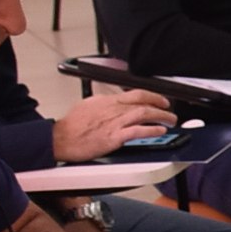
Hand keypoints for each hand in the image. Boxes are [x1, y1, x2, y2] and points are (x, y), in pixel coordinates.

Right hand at [50, 89, 176, 162]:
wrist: (60, 138)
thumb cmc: (71, 126)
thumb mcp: (88, 106)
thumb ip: (103, 104)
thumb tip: (112, 103)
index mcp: (107, 101)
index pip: (135, 93)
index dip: (152, 95)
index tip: (160, 100)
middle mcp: (113, 109)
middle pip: (143, 102)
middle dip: (161, 105)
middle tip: (169, 110)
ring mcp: (114, 123)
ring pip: (144, 113)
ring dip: (161, 116)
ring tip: (170, 121)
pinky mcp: (113, 137)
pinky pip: (137, 131)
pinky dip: (151, 130)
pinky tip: (159, 131)